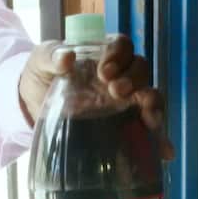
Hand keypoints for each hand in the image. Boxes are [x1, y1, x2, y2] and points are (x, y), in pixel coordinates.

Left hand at [18, 34, 173, 159]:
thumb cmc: (40, 75)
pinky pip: (148, 131)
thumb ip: (51, 56)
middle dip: (134, 79)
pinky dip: (160, 141)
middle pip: (141, 70)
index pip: (123, 46)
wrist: (33, 107)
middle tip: (115, 92)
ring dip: (153, 104)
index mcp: (102, 55)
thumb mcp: (40, 61)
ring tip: (147, 116)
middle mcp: (119, 75)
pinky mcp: (124, 125)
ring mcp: (124, 101)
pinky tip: (165, 153)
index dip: (119, 54)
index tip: (104, 71)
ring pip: (150, 96)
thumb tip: (67, 57)